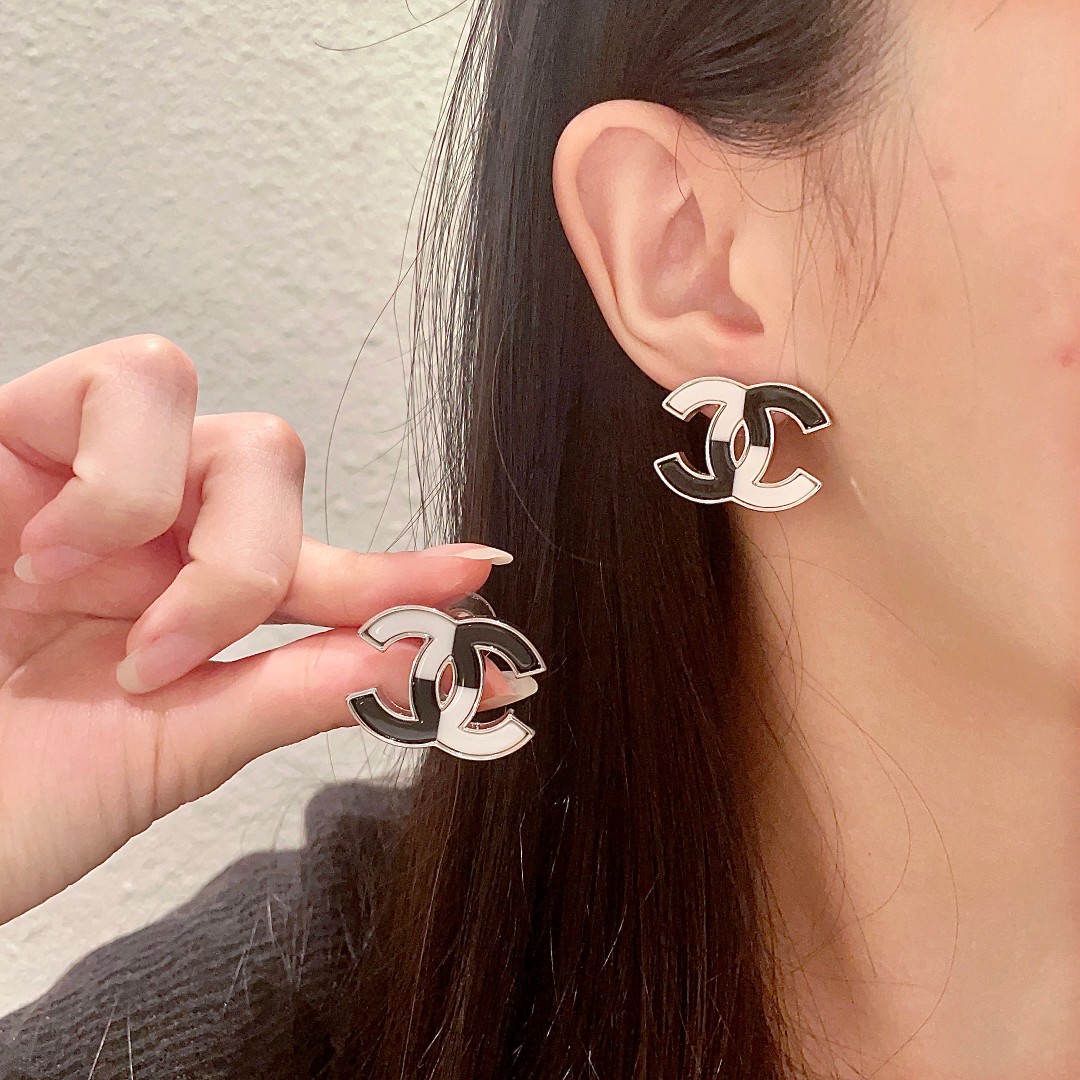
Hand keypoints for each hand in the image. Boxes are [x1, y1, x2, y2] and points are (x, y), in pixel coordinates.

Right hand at [0, 335, 523, 925]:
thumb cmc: (0, 800)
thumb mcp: (170, 753)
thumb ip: (297, 695)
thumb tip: (430, 666)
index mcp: (187, 616)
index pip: (321, 573)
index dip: (401, 571)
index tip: (477, 577)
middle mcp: (146, 539)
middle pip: (277, 469)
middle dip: (254, 566)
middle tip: (169, 654)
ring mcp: (82, 483)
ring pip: (225, 420)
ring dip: (190, 529)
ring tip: (95, 600)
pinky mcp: (9, 436)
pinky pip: (125, 384)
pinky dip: (116, 480)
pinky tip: (45, 551)